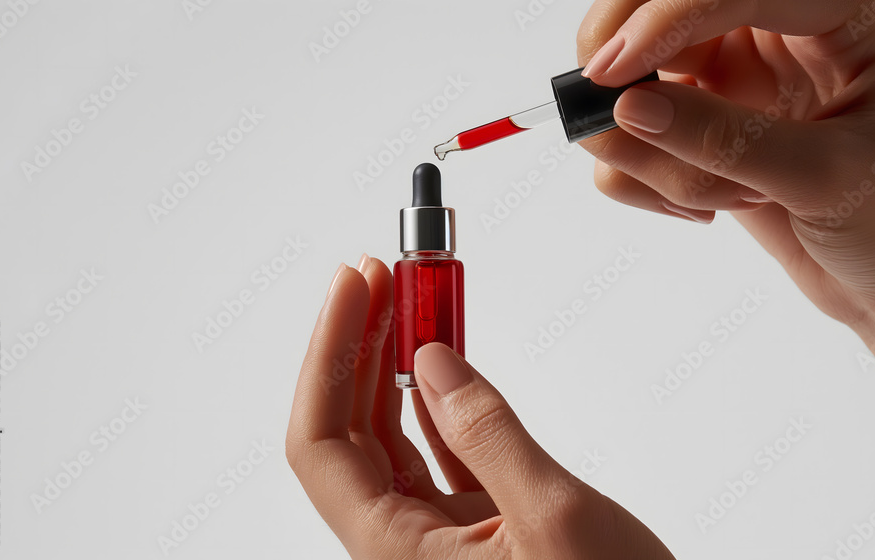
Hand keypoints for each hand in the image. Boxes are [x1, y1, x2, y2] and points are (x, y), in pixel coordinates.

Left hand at [286, 256, 674, 558]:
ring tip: (406, 303)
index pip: (322, 443)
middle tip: (377, 274)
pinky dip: (436, 402)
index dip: (328, 356)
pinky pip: (435, 455)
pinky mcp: (473, 532)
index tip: (353, 284)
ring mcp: (435, 538)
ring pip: (389, 440)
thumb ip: (485, 432)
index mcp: (395, 553)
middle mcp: (401, 546)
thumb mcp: (552, 515)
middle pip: (349, 433)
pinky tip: (438, 362)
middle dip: (357, 346)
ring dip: (393, 367)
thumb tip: (431, 359)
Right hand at [577, 0, 874, 333]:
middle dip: (625, 62)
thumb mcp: (826, 179)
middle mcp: (780, 28)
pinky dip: (645, 180)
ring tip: (723, 199)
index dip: (664, 20)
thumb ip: (724, 141)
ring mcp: (734, 76)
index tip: (613, 74)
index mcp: (844, 8)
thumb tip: (628, 110)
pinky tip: (710, 208)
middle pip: (659, 8)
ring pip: (637, 85)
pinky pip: (630, 138)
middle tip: (602, 114)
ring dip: (654, 153)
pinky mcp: (701, 123)